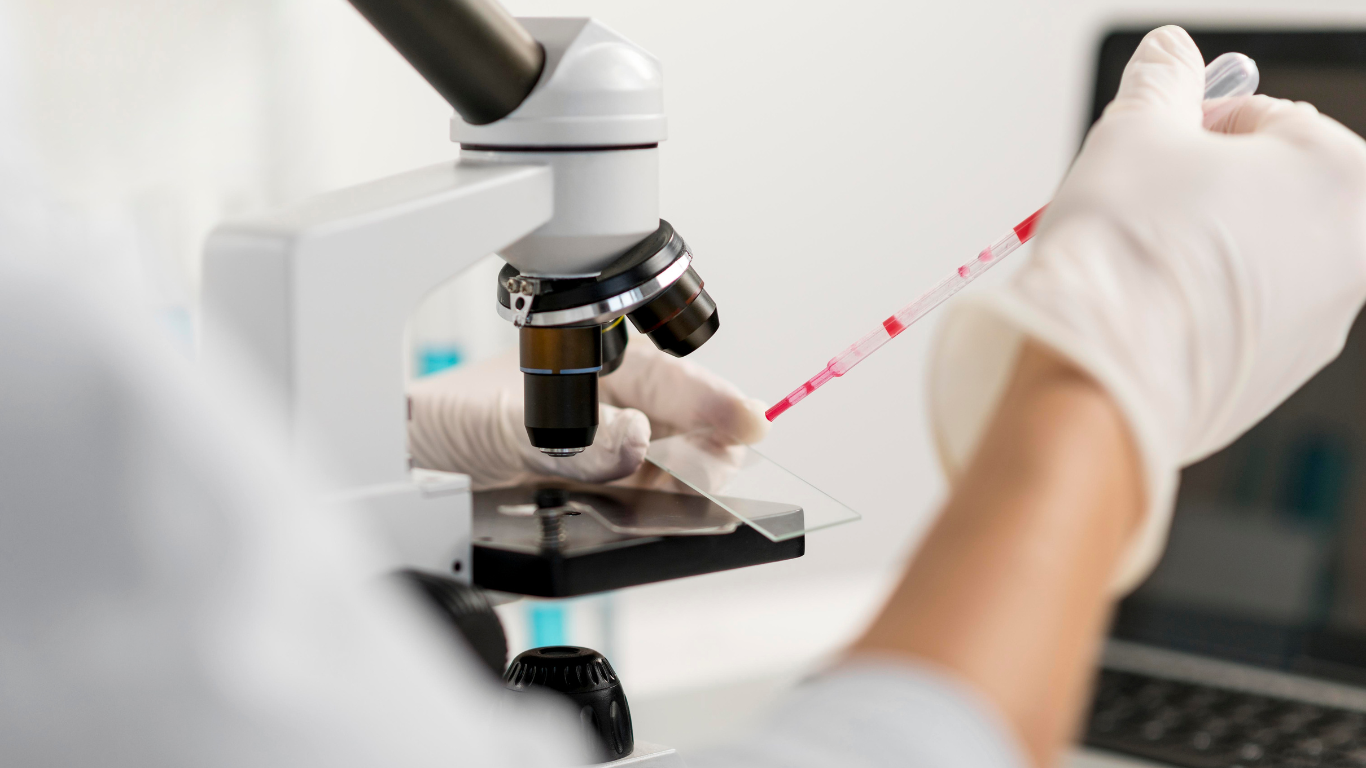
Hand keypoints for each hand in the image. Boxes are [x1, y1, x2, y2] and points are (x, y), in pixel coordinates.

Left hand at [407, 338, 767, 489]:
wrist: (403, 459)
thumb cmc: (445, 414)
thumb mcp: (503, 420)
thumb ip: (571, 437)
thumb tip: (634, 442)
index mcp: (601, 361)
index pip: (681, 383)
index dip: (721, 404)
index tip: (751, 424)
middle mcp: (614, 401)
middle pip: (691, 428)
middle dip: (708, 448)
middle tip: (706, 473)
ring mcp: (608, 446)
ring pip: (672, 469)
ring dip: (683, 485)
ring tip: (684, 498)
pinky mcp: (596, 487)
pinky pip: (642, 501)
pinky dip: (654, 511)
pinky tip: (652, 516)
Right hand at [929, 26, 1365, 590]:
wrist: (1099, 376)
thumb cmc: (1126, 253)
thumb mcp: (1136, 131)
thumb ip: (1163, 79)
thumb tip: (1170, 52)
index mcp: (1345, 179)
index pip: (1267, 118)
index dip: (1193, 126)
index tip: (1148, 147)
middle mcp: (1356, 255)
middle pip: (1266, 190)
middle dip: (1201, 189)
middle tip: (1137, 201)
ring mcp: (1322, 325)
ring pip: (1250, 256)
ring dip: (1197, 245)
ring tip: (1133, 259)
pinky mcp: (1278, 378)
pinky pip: (1236, 317)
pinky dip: (1195, 304)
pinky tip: (1143, 306)